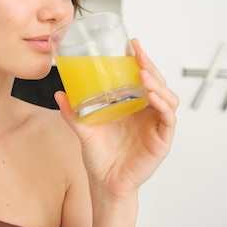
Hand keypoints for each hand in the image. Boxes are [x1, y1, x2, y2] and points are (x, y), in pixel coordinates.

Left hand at [55, 38, 178, 199]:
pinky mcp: (162, 140)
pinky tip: (153, 97)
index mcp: (133, 105)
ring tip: (142, 74)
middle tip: (138, 52)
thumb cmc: (100, 156)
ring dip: (157, 83)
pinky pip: (168, 119)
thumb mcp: (84, 129)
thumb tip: (59, 93)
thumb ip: (72, 112)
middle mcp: (148, 112)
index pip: (141, 77)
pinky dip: (163, 106)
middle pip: (157, 82)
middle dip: (149, 65)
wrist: (105, 183)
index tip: (131, 43)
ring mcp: (157, 125)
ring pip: (167, 97)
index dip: (139, 60)